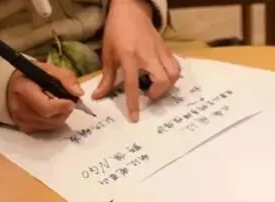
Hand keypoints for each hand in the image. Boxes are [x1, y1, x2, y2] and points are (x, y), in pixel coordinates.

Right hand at [7, 62, 81, 132]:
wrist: (10, 87)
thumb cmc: (31, 77)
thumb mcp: (48, 69)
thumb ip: (65, 78)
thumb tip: (78, 93)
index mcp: (23, 90)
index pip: (45, 107)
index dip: (62, 106)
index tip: (71, 101)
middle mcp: (20, 109)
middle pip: (52, 118)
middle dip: (65, 110)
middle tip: (67, 101)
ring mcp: (22, 121)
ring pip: (53, 124)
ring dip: (61, 115)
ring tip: (58, 104)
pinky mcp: (26, 129)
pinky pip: (48, 128)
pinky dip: (54, 120)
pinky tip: (51, 111)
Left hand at [93, 0, 180, 121]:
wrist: (130, 10)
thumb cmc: (116, 31)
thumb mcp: (108, 54)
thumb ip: (106, 78)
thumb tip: (98, 97)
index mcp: (129, 57)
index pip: (133, 84)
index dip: (133, 103)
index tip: (134, 118)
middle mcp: (148, 55)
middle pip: (162, 80)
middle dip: (157, 93)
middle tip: (148, 94)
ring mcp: (160, 52)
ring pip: (173, 74)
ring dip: (167, 85)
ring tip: (157, 87)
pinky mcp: (167, 49)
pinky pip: (176, 66)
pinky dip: (172, 76)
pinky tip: (163, 78)